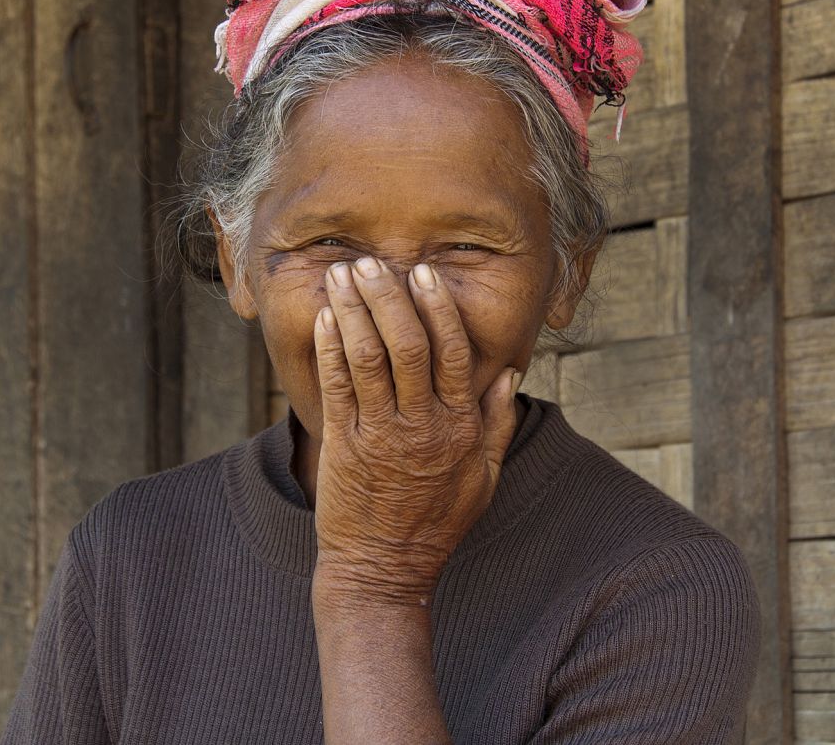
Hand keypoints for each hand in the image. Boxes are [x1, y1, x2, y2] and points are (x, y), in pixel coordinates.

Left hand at [311, 256, 520, 605]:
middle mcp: (423, 426)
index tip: (422, 274)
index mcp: (460, 427)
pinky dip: (330, 347)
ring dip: (354, 310)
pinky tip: (324, 317)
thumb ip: (496, 423)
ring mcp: (381, 435)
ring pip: (368, 358)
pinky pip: (336, 386)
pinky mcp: (343, 447)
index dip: (437, 308)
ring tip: (343, 274)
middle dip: (388, 297)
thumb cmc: (436, 523)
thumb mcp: (484, 478)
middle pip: (407, 345)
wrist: (384, 570)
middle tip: (374, 262)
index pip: (454, 353)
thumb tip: (510, 372)